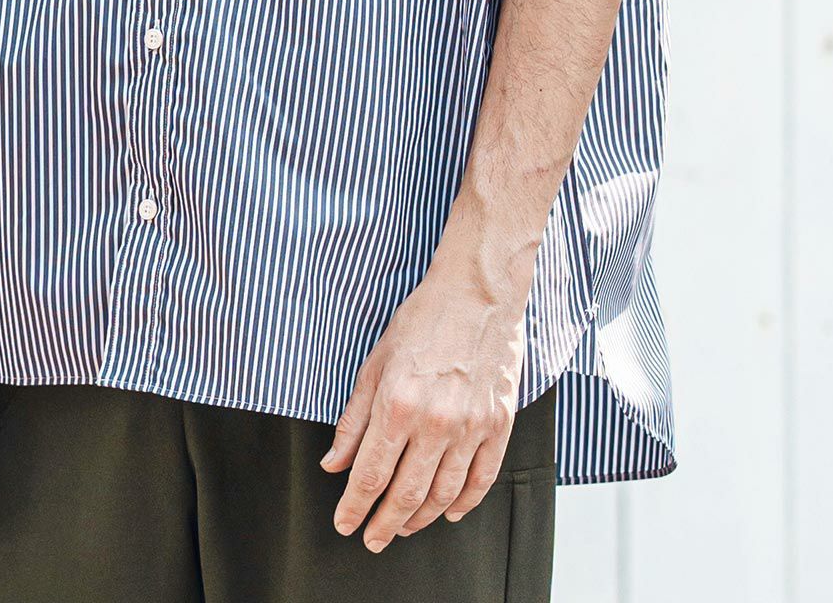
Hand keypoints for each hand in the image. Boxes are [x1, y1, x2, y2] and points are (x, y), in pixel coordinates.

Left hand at [320, 268, 526, 551]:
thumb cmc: (422, 320)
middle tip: (372, 539)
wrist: (477, 293)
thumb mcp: (375, 363)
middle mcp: (435, 422)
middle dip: (384, 524)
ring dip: (420, 519)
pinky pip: (481, 480)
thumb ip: (353, 419)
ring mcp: (471, 426)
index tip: (345, 524)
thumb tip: (334, 464)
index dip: (355, 507)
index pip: (370, 476)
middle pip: (406, 495)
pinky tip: (448, 511)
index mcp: (397, 404)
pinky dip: (464, 503)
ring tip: (404, 527)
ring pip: (443, 494)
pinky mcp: (498, 424)